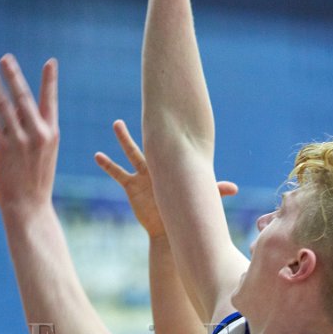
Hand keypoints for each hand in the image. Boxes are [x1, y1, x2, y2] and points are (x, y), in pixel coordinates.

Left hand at [0, 55, 58, 215]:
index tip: (51, 62)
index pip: (50, 101)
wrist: (29, 208)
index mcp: (51, 135)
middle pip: (23, 98)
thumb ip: (31, 133)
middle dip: (14, 76)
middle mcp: (37, 134)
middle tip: (6, 58)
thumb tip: (13, 112)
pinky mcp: (2, 149)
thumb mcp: (42, 156)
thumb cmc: (34, 183)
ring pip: (4, 106)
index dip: (50, 80)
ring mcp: (20, 141)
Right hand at [95, 119, 237, 236]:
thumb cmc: (184, 210)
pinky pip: (117, 173)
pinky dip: (107, 165)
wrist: (169, 229)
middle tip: (152, 104)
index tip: (166, 110)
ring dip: (124, 139)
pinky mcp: (132, 187)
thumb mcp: (198, 197)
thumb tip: (235, 188)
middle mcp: (156, 165)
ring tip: (116, 123)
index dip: (167, 128)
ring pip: (131, 152)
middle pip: (149, 142)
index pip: (169, 143)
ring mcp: (142, 174)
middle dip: (154, 125)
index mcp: (171, 165)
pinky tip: (97, 156)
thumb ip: (215, 190)